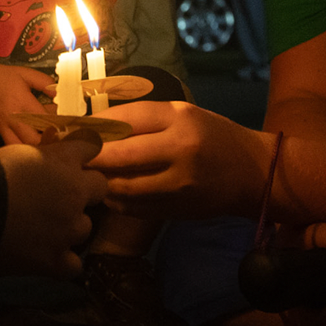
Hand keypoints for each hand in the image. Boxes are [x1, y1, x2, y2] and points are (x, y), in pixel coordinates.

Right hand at [0, 61, 58, 144]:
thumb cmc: (3, 76)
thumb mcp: (26, 73)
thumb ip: (45, 82)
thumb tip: (60, 93)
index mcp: (22, 102)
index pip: (45, 119)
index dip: (59, 123)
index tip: (69, 122)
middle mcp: (13, 118)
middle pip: (34, 141)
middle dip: (49, 140)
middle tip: (59, 136)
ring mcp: (4, 127)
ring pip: (22, 148)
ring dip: (35, 147)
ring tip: (46, 141)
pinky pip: (12, 145)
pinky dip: (23, 147)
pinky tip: (31, 143)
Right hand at [0, 131, 107, 277]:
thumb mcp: (17, 152)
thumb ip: (41, 156)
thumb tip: (42, 162)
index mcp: (64, 160)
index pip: (91, 145)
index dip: (82, 152)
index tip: (72, 157)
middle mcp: (75, 193)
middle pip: (99, 187)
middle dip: (82, 191)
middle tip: (58, 197)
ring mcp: (69, 229)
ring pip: (85, 227)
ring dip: (70, 226)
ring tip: (45, 230)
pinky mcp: (57, 260)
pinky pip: (74, 264)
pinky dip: (62, 261)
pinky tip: (47, 257)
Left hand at [90, 101, 274, 221]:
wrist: (252, 174)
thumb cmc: (214, 136)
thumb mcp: (185, 115)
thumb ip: (145, 119)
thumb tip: (97, 124)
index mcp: (181, 121)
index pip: (127, 119)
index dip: (96, 124)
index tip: (76, 127)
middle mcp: (179, 152)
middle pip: (120, 156)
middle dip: (91, 156)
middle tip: (73, 155)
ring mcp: (178, 186)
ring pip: (123, 186)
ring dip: (100, 181)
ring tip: (87, 174)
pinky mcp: (176, 211)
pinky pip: (133, 207)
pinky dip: (115, 200)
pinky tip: (109, 192)